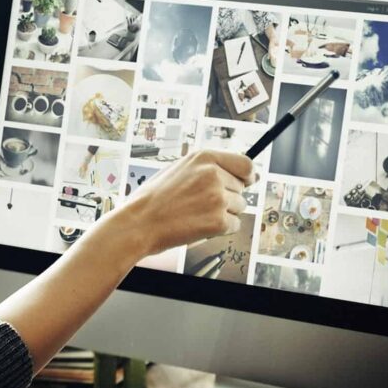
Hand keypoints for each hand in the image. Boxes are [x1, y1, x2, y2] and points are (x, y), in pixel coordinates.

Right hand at [126, 149, 253, 256]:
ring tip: (197, 215)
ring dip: (224, 213)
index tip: (250, 181)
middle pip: (241, 188)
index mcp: (204, 158)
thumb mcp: (178, 169)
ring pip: (239, 207)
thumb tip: (238, 173)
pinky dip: (221, 229)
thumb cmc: (152, 199)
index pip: (245, 164)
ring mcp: (217, 198)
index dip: (249, 175)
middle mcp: (213, 175)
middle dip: (227, 197)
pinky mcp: (218, 221)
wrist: (138, 223)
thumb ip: (207, 167)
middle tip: (202, 205)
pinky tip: (200, 226)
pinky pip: (234, 225)